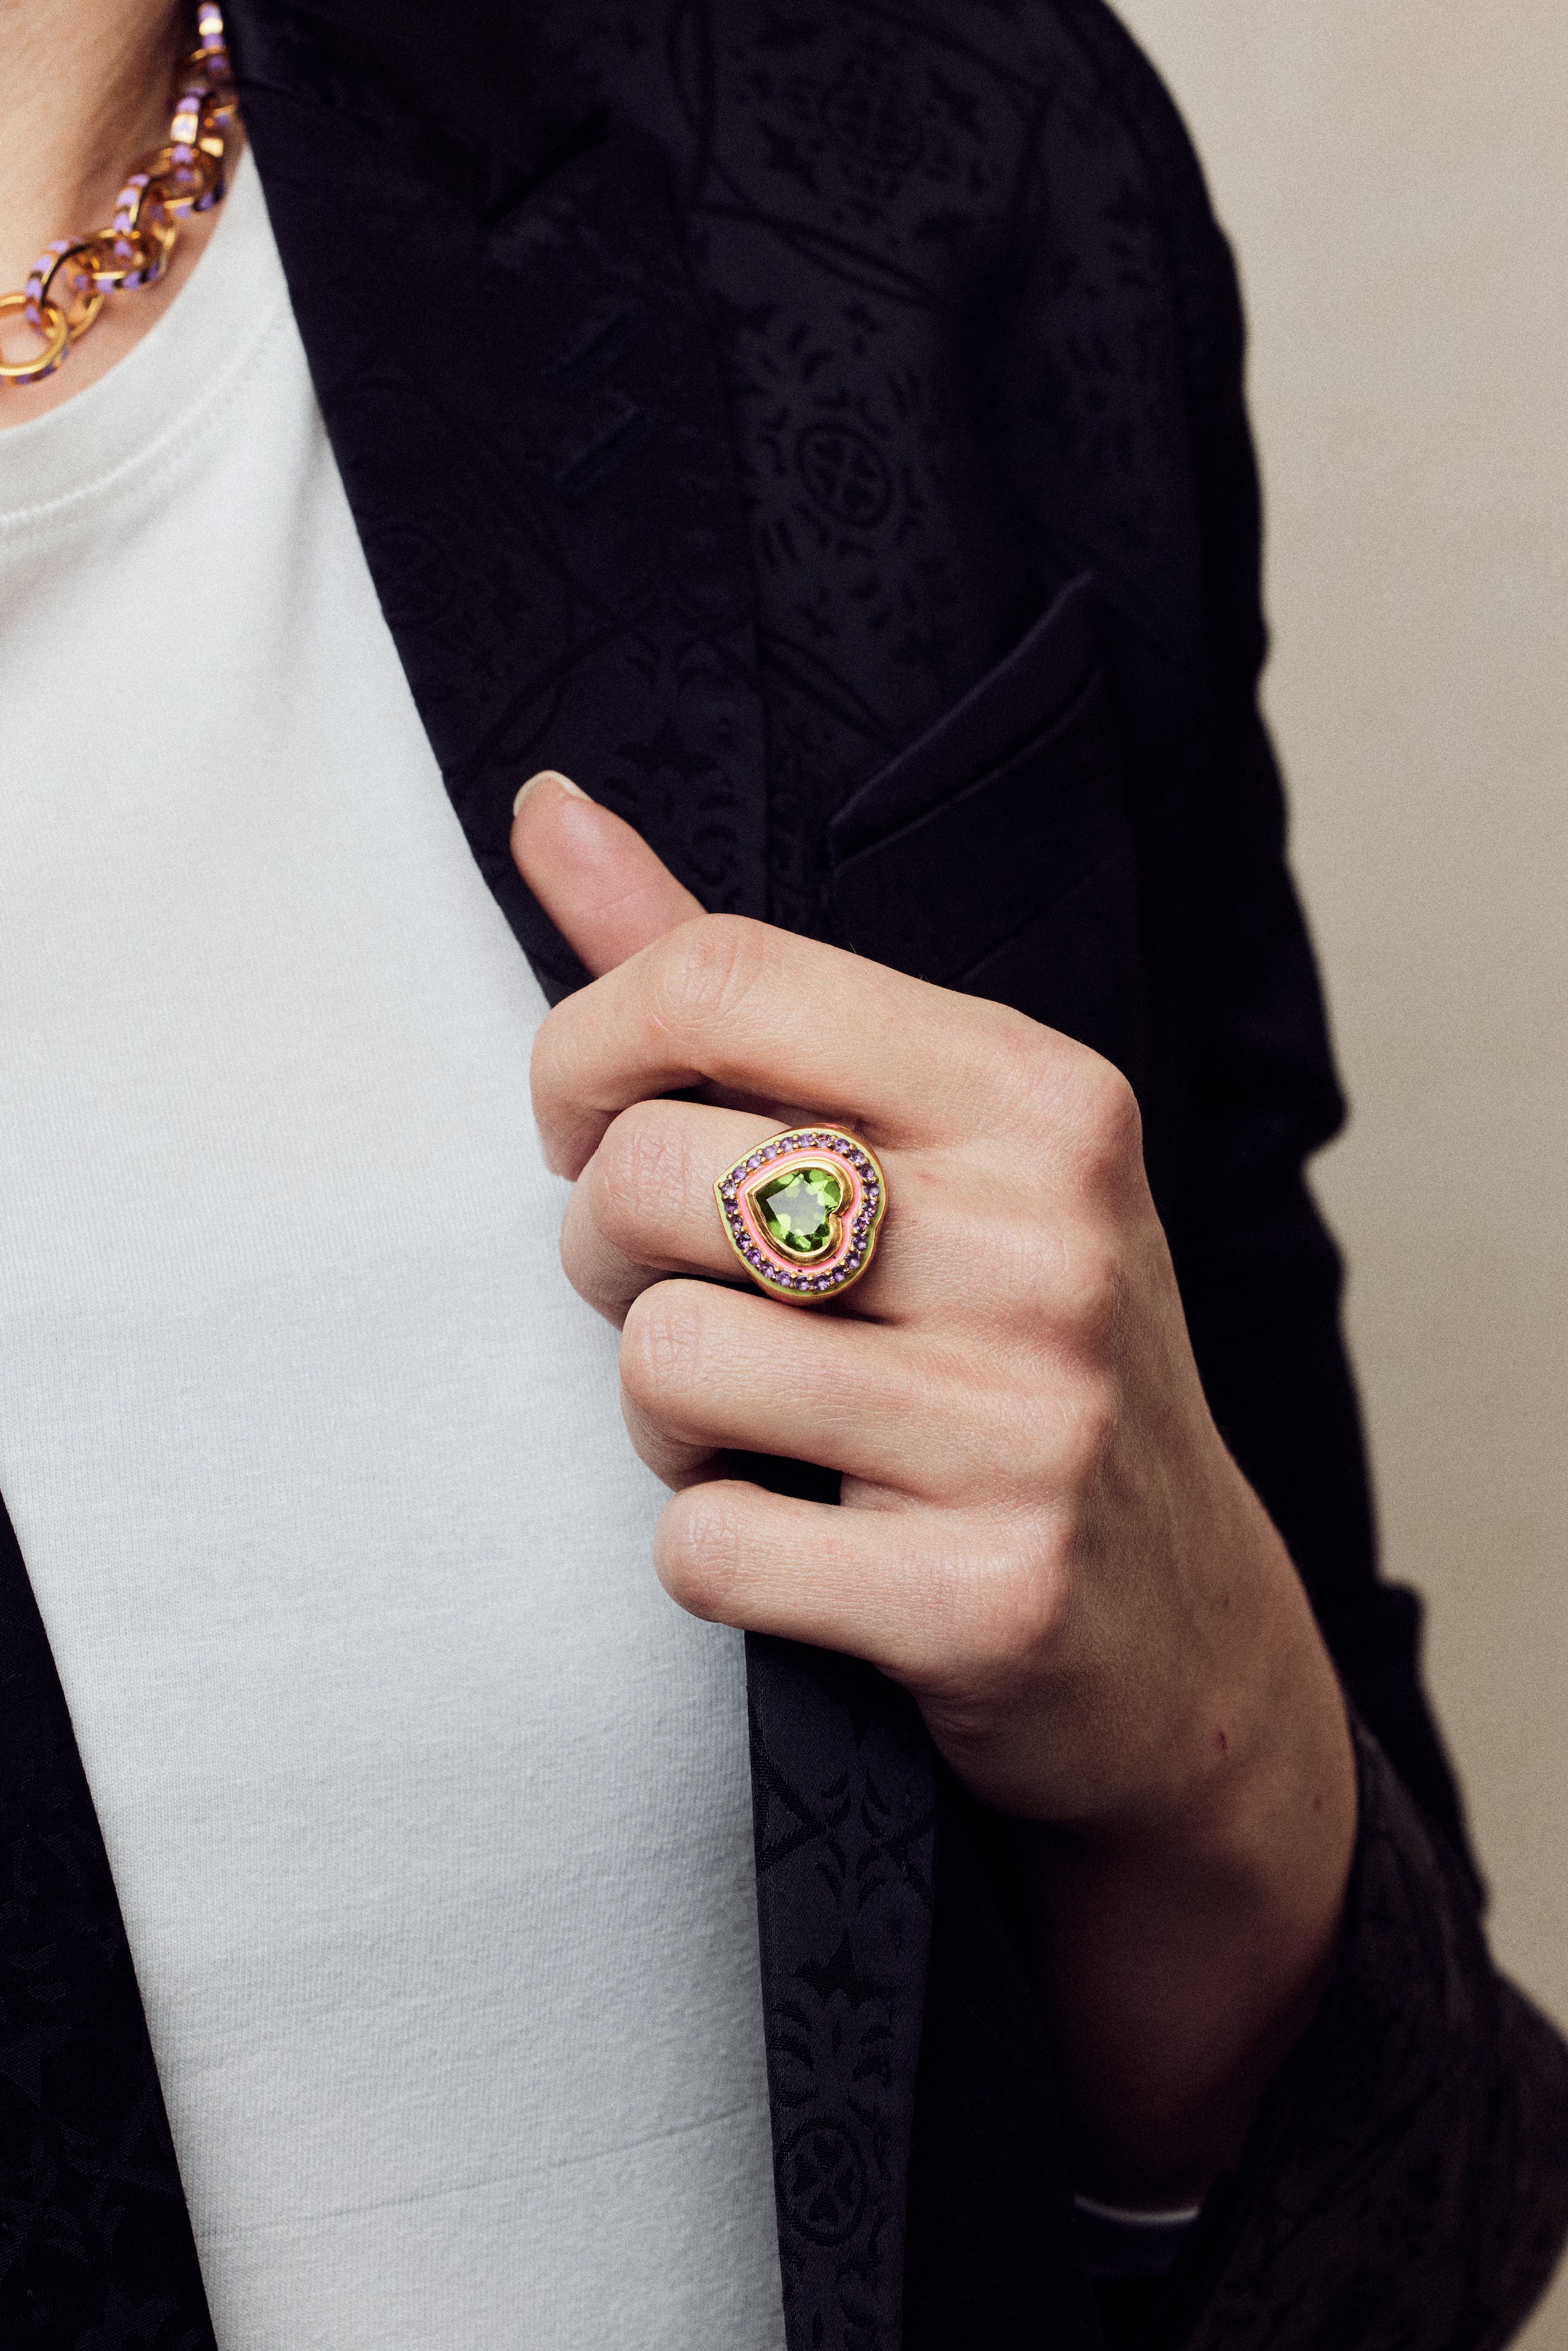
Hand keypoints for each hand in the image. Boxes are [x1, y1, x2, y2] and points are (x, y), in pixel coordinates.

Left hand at [513, 770, 1356, 2197]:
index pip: (718, 977)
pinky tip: (807, 1543)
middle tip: (680, 1294)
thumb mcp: (928, 1146)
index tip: (585, 1124)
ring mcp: (1027, 1422)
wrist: (1179, 1631)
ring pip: (664, 1364)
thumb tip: (546, 809)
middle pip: (653, 1172)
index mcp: (1035, 1093)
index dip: (581, 1050)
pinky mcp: (986, 1593)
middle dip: (605, 1249)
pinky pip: (705, 1548)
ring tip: (758, 1427)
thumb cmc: (1013, 1353)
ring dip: (664, 1416)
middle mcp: (1048, 1238)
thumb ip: (734, 989)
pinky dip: (712, 1554)